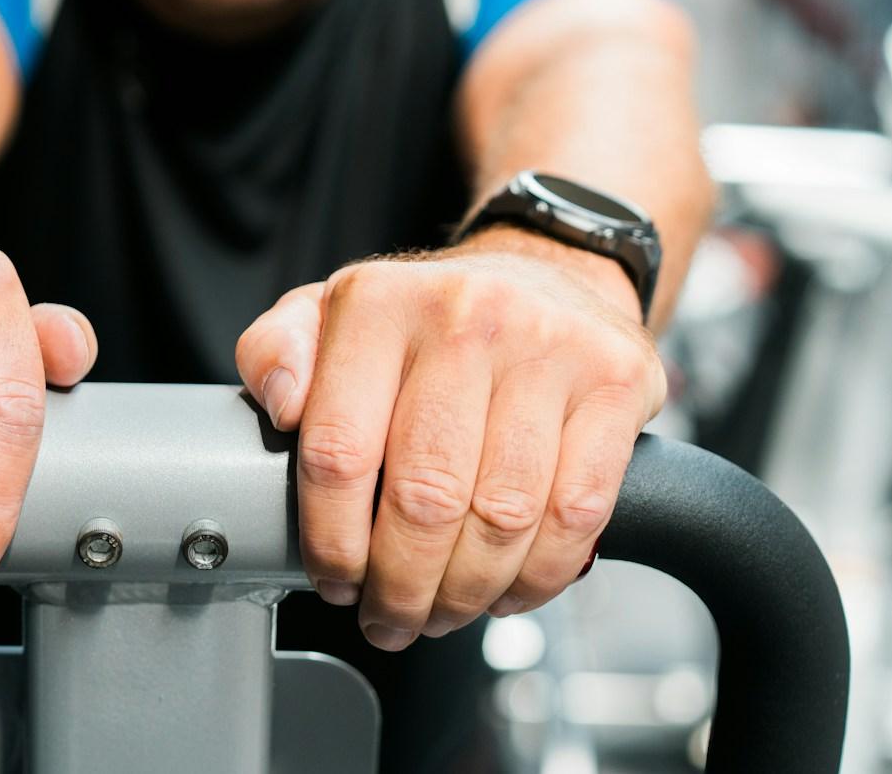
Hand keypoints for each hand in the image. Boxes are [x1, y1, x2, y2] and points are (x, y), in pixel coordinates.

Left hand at [235, 231, 666, 649]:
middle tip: (389, 617)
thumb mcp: (327, 315)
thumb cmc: (427, 319)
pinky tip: (507, 589)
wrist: (548, 274)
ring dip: (466, 590)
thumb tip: (281, 405)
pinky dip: (539, 574)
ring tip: (442, 611)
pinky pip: (576, 512)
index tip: (333, 578)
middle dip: (401, 584)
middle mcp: (465, 315)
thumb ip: (276, 353)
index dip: (332, 538)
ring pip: (501, 516)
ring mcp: (548, 346)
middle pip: (424, 497)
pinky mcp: (614, 382)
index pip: (339, 450)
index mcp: (378, 303)